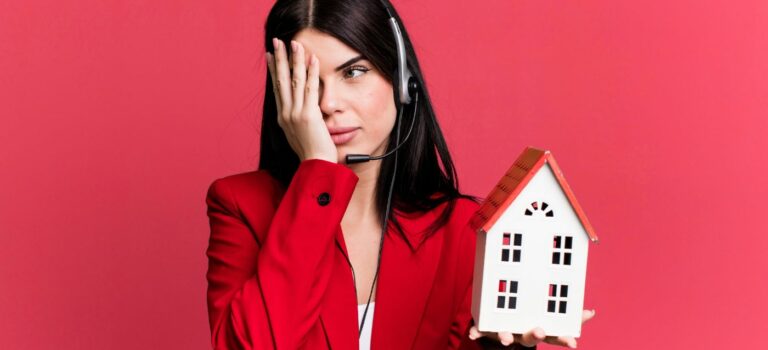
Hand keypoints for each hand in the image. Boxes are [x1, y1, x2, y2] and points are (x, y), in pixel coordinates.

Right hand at [266, 38, 336, 162]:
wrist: (315, 167)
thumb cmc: (311, 154)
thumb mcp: (298, 135)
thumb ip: (296, 121)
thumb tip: (297, 111)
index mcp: (282, 117)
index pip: (277, 88)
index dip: (273, 70)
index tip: (270, 55)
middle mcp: (286, 114)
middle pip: (281, 80)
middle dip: (279, 59)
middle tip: (276, 42)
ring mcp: (296, 114)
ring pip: (295, 81)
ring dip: (295, 60)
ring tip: (295, 44)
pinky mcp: (309, 115)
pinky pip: (311, 89)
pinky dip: (312, 72)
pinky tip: (313, 59)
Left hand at [468, 309, 595, 347]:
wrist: (497, 329)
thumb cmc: (527, 321)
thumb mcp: (548, 317)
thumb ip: (569, 316)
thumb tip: (591, 313)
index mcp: (538, 330)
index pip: (555, 337)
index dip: (564, 340)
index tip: (574, 343)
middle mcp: (523, 334)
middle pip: (530, 338)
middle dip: (534, 335)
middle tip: (539, 331)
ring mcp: (506, 332)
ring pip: (507, 336)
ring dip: (506, 337)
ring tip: (505, 338)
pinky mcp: (488, 330)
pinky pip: (482, 331)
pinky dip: (477, 332)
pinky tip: (472, 334)